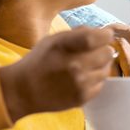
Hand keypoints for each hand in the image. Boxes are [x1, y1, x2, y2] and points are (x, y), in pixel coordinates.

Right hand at [0, 26, 114, 122]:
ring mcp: (79, 83)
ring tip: (85, 66)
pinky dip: (94, 80)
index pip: (98, 37)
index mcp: (65, 46)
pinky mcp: (82, 98)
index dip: (105, 35)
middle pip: (107, 53)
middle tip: (93, 53)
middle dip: (102, 50)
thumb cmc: (39, 61)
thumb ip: (79, 33)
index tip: (105, 35)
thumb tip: (103, 31)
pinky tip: (81, 79)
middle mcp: (74, 65)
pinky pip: (101, 84)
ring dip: (99, 66)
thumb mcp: (53, 39)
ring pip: (106, 69)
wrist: (22, 91)